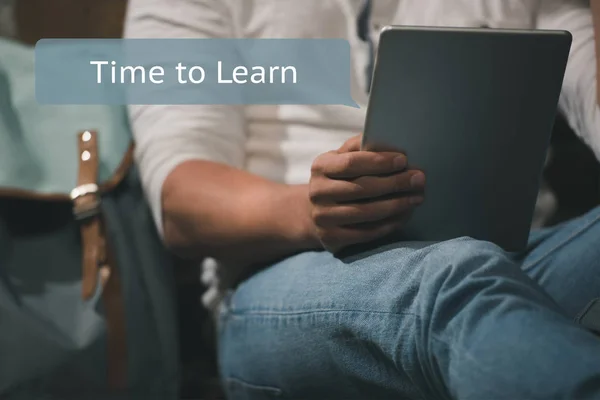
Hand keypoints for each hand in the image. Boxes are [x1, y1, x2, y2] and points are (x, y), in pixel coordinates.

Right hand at [308, 135, 425, 252]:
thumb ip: (360, 147)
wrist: (315, 212)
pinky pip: (367, 233)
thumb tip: (389, 138)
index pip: (352, 163)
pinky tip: (404, 215)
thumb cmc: (339, 179)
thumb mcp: (342, 158)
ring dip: (397, 205)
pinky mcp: (331, 237)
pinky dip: (389, 224)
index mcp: (320, 167)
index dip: (379, 162)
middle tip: (419, 179)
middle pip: (362, 188)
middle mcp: (317, 192)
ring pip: (367, 212)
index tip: (403, 160)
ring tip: (417, 198)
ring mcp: (322, 217)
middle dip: (395, 183)